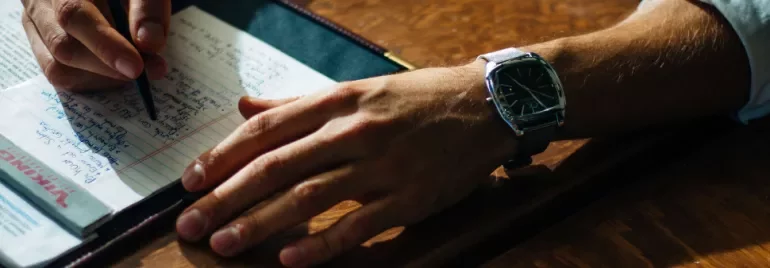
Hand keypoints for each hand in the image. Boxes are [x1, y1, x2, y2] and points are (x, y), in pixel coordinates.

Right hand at [20, 0, 169, 90]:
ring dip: (103, 78)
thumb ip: (148, 9)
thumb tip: (150, 44)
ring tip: (136, 67)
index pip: (73, 15)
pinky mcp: (42, 47)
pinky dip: (95, 81)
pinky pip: (62, 76)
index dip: (105, 45)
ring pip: (58, 68)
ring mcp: (36, 27)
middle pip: (62, 47)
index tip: (136, 67)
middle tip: (151, 69)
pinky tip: (118, 71)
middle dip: (109, 67)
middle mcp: (39, 4)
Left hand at [175, 60, 517, 266]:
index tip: (192, 180)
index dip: (223, 155)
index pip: (267, 129)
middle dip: (227, 196)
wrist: (484, 107)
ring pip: (308, 198)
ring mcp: (381, 166)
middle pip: (277, 167)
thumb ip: (298, 103)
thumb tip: (245, 106)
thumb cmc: (417, 99)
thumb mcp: (356, 89)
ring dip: (260, 223)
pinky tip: (290, 259)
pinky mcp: (408, 198)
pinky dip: (321, 244)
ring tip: (225, 243)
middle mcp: (354, 131)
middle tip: (192, 222)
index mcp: (338, 101)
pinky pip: (357, 226)